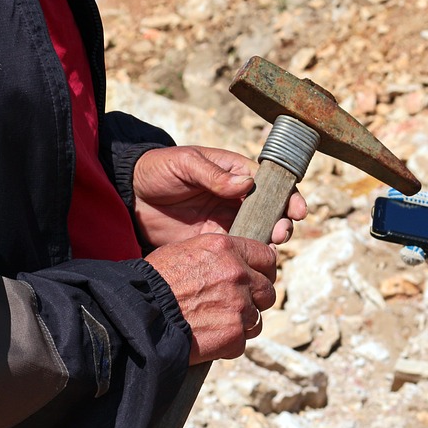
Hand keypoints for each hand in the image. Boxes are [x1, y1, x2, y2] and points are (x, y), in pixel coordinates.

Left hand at [133, 146, 307, 246]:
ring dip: (270, 241)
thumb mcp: (186, 164)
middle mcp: (237, 199)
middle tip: (281, 233)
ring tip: (270, 247)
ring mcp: (227, 221)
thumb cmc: (159, 169)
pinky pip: (238, 251)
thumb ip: (214, 175)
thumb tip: (246, 183)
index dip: (288, 196)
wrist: (131, 196)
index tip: (297, 210)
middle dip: (283, 222)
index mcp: (236, 173)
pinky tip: (253, 263)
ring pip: (259, 234)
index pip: (271, 184)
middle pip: (272, 212)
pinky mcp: (214, 243)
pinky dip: (249, 258)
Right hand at [146, 233, 277, 364]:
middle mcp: (238, 274)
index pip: (267, 257)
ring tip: (214, 324)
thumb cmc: (153, 283)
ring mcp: (239, 306)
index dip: (262, 270)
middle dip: (254, 299)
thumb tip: (235, 261)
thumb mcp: (184, 251)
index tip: (254, 279)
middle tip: (233, 306)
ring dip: (241, 323)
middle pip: (267, 291)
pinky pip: (242, 341)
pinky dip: (228, 343)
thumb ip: (217, 256)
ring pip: (257, 318)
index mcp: (227, 248)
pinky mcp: (234, 335)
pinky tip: (207, 338)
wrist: (137, 316)